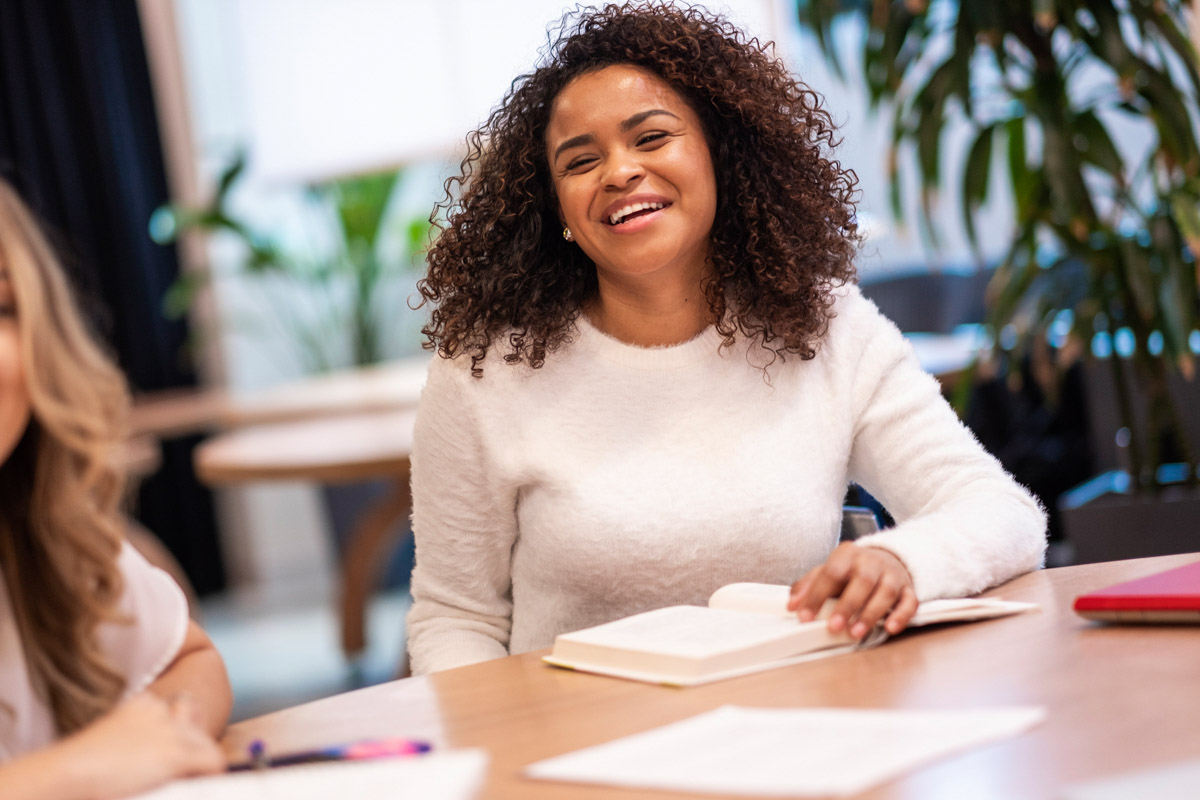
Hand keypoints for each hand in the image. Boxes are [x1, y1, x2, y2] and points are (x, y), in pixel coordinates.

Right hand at [58, 692, 224, 798]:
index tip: (166, 752)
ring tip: (190, 778)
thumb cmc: (76, 768)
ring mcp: (170, 730)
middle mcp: (159, 710)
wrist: (65, 774)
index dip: (177, 732)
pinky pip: (213, 760)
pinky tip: (201, 785)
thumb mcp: (109, 744)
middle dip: (193, 737)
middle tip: (185, 763)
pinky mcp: (176, 753)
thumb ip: (133, 743)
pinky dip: (210, 775)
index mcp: (140, 704)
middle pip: (193, 715)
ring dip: (199, 761)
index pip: (174, 708)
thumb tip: (143, 763)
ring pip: (205, 741)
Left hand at [787, 542, 917, 639]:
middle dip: (847, 605)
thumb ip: (809, 585)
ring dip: (870, 614)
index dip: (816, 595)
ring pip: (885, 592)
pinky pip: (909, 601)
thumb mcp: (829, 570)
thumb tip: (792, 605)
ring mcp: (892, 575)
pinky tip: (890, 627)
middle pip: (861, 580)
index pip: (830, 572)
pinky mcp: (908, 589)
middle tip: (834, 626)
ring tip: (856, 632)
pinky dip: (901, 615)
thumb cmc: (853, 569)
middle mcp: (871, 562)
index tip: (805, 616)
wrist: (887, 558)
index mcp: (847, 554)